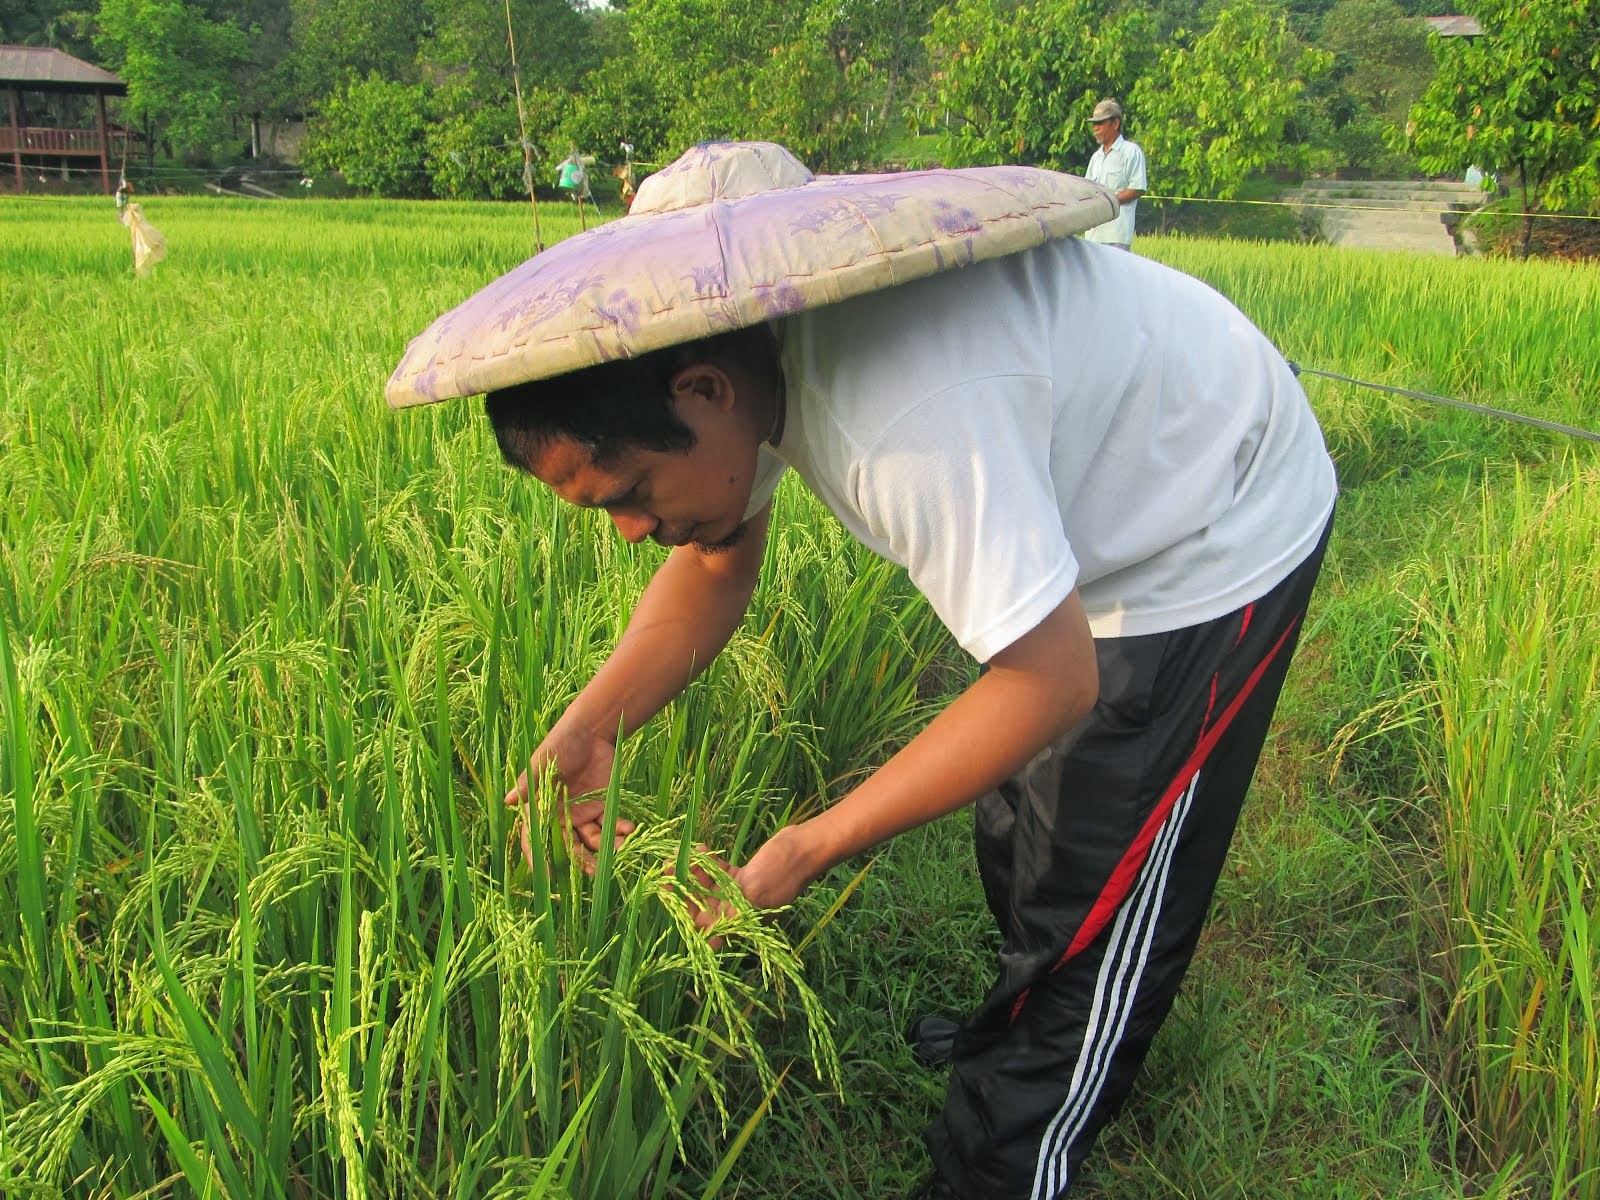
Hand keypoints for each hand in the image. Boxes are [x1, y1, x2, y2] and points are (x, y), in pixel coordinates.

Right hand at [507, 724, 632, 871]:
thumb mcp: (545, 761)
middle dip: (579, 859)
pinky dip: (619, 830)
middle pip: (567, 845)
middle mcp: (559, 816)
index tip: (547, 874)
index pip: (535, 837)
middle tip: (592, 871)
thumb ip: (530, 782)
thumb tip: (509, 800)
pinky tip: (629, 829)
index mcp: (539, 807)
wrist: (591, 731)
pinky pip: (608, 826)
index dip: (538, 856)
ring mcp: (580, 813)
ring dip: (604, 849)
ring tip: (619, 851)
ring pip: (590, 840)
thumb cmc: (561, 742)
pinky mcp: (600, 807)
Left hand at [677, 825, 819, 937]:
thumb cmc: (781, 872)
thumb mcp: (754, 894)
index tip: (665, 888)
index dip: (682, 908)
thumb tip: (709, 947)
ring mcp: (740, 892)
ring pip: (707, 886)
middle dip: (682, 886)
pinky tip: (699, 847)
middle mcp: (738, 910)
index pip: (704, 924)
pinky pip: (718, 872)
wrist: (804, 848)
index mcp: (741, 921)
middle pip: (701, 904)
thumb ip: (730, 916)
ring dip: (692, 871)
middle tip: (667, 865)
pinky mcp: (744, 876)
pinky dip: (707, 862)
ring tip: (677, 852)